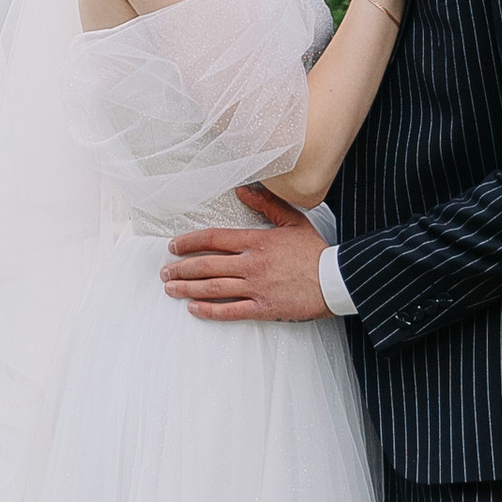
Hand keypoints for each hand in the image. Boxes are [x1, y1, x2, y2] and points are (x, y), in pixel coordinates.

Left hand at [161, 183, 330, 324]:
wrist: (336, 280)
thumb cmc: (315, 251)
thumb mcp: (292, 220)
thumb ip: (266, 204)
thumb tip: (242, 190)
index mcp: (257, 241)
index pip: (214, 239)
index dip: (190, 242)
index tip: (173, 246)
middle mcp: (252, 264)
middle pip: (207, 265)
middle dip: (181, 268)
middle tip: (165, 271)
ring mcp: (257, 287)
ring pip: (214, 288)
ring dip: (188, 289)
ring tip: (171, 289)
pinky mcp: (264, 308)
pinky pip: (231, 311)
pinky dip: (210, 311)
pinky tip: (194, 309)